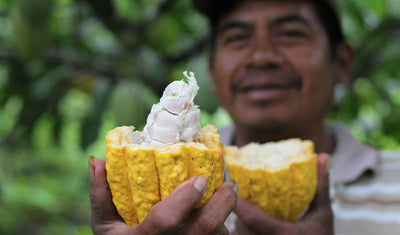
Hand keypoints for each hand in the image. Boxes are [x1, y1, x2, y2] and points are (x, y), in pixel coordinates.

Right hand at [89, 156, 236, 234]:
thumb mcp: (103, 224)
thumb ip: (100, 194)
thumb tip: (96, 159)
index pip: (165, 220)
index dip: (184, 199)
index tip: (199, 178)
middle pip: (203, 229)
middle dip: (222, 204)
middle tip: (230, 184)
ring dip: (225, 215)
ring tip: (228, 194)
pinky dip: (223, 228)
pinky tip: (222, 213)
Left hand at [232, 153, 331, 234]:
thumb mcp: (323, 213)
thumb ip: (320, 186)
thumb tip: (322, 156)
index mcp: (285, 234)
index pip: (253, 219)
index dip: (240, 203)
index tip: (232, 185)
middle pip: (242, 225)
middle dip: (238, 208)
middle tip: (234, 190)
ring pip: (238, 233)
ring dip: (238, 220)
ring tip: (237, 204)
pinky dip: (242, 229)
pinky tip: (244, 221)